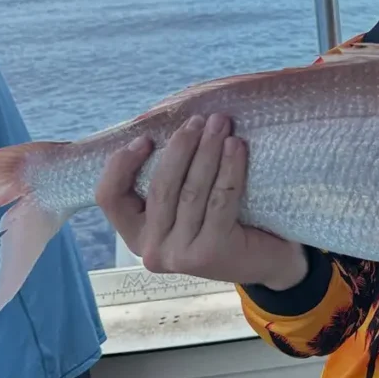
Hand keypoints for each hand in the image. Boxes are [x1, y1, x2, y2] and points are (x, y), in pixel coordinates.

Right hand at [95, 112, 308, 290]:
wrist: (269, 258)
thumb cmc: (224, 220)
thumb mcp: (187, 200)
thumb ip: (170, 175)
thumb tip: (164, 121)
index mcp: (137, 234)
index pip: (110, 198)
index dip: (121, 165)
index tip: (146, 138)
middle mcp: (152, 249)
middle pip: (159, 187)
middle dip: (180, 147)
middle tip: (199, 119)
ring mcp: (180, 255)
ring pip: (191, 191)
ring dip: (207, 150)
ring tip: (221, 123)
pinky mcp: (210, 253)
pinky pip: (220, 200)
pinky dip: (229, 168)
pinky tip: (236, 145)